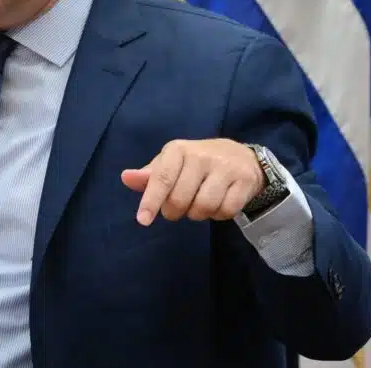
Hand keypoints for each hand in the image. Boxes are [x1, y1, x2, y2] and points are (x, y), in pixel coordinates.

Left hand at [121, 139, 264, 223]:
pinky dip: (219, 215)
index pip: (161, 178)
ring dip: (198, 214)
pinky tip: (218, 204)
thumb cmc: (195, 163)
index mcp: (178, 150)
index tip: (143, 220)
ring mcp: (225, 167)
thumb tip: (126, 178)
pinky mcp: (244, 180)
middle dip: (176, 211)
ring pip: (204, 207)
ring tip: (198, 204)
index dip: (151, 201)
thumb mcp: (170, 164)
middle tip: (179, 207)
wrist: (240, 156)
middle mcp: (201, 156)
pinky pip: (226, 211)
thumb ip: (149, 175)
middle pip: (181, 199)